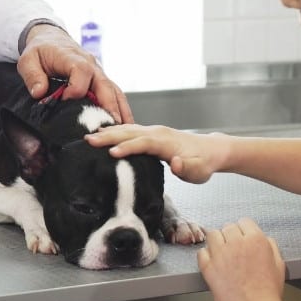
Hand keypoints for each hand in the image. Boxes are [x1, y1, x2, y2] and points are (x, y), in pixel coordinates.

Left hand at [17, 23, 132, 123]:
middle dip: (109, 106)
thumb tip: (39, 93)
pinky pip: (115, 94)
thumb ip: (32, 75)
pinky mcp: (100, 81)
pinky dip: (121, 108)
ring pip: (114, 91)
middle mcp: (91, 66)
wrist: (51, 40)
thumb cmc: (41, 51)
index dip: (75, 89)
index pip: (81, 73)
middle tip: (110, 127)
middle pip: (105, 85)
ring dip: (120, 110)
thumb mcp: (28, 60)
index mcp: (74, 58)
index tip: (65, 101)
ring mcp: (99, 74)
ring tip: (124, 130)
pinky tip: (125, 124)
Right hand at [85, 124, 229, 183]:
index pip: (144, 143)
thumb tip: (175, 162)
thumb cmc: (204, 163)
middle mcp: (158, 133)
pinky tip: (104, 132)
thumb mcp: (199, 171)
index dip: (128, 147)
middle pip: (131, 132)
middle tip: (89, 140)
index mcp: (167, 142)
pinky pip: (131, 129)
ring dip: (109, 132)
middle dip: (110, 136)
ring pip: (128, 129)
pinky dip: (116, 130)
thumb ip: (187, 168)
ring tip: (90, 136)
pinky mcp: (152, 133)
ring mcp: (154, 131)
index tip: (111, 153)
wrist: (212, 150)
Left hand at [197, 218, 286, 300]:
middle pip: (228, 227)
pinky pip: (201, 251)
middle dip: (231, 235)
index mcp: (255, 240)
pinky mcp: (208, 265)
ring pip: (212, 234)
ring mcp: (220, 253)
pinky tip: (213, 261)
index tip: (243, 235)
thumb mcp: (278, 264)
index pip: (245, 221)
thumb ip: (271, 246)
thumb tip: (265, 239)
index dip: (244, 229)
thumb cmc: (267, 292)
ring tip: (222, 251)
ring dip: (217, 241)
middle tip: (234, 245)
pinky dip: (206, 255)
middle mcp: (236, 243)